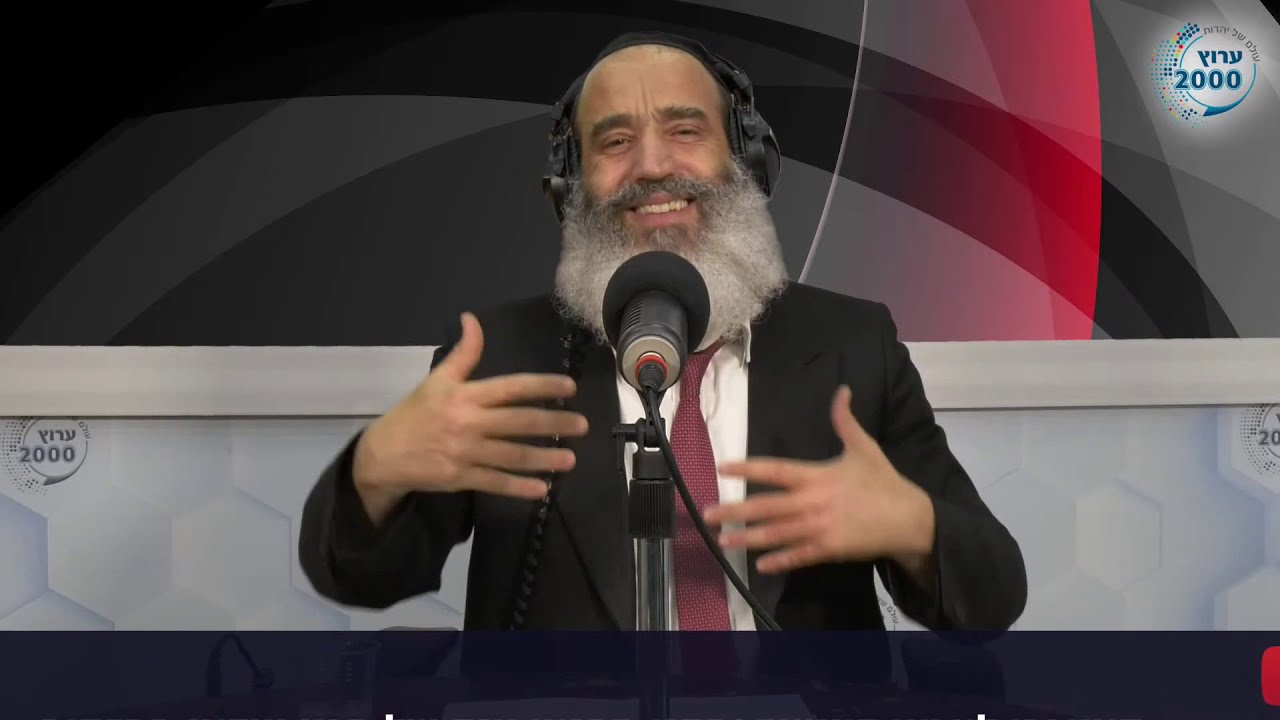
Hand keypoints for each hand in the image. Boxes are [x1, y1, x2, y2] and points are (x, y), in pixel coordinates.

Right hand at [352, 312, 588, 523]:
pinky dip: (518, 487)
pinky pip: (495, 482)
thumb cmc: (415, 414)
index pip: (511, 387)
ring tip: (571, 460)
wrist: (382, 454)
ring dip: (543, 458)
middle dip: (554, 423)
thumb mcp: (437, 380)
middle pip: (518, 421)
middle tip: (582, 426)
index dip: (542, 385)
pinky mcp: (460, 477)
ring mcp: (465, 452)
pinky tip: (542, 489)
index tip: (569, 387)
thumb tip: (471, 319)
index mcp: (465, 395)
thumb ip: (463, 353)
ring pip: (511, 455)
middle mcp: (468, 422)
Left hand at [704, 385, 934, 574]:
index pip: (776, 470)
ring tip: (722, 540)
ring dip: (748, 538)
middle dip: (736, 511)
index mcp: (818, 475)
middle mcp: (814, 502)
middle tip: (708, 514)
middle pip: (767, 506)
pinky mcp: (830, 550)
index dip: (748, 468)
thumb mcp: (864, 447)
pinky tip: (759, 565)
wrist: (910, 518)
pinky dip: (779, 561)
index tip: (723, 467)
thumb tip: (842, 391)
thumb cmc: (883, 482)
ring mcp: (820, 528)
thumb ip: (845, 421)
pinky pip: (799, 556)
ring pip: (777, 534)